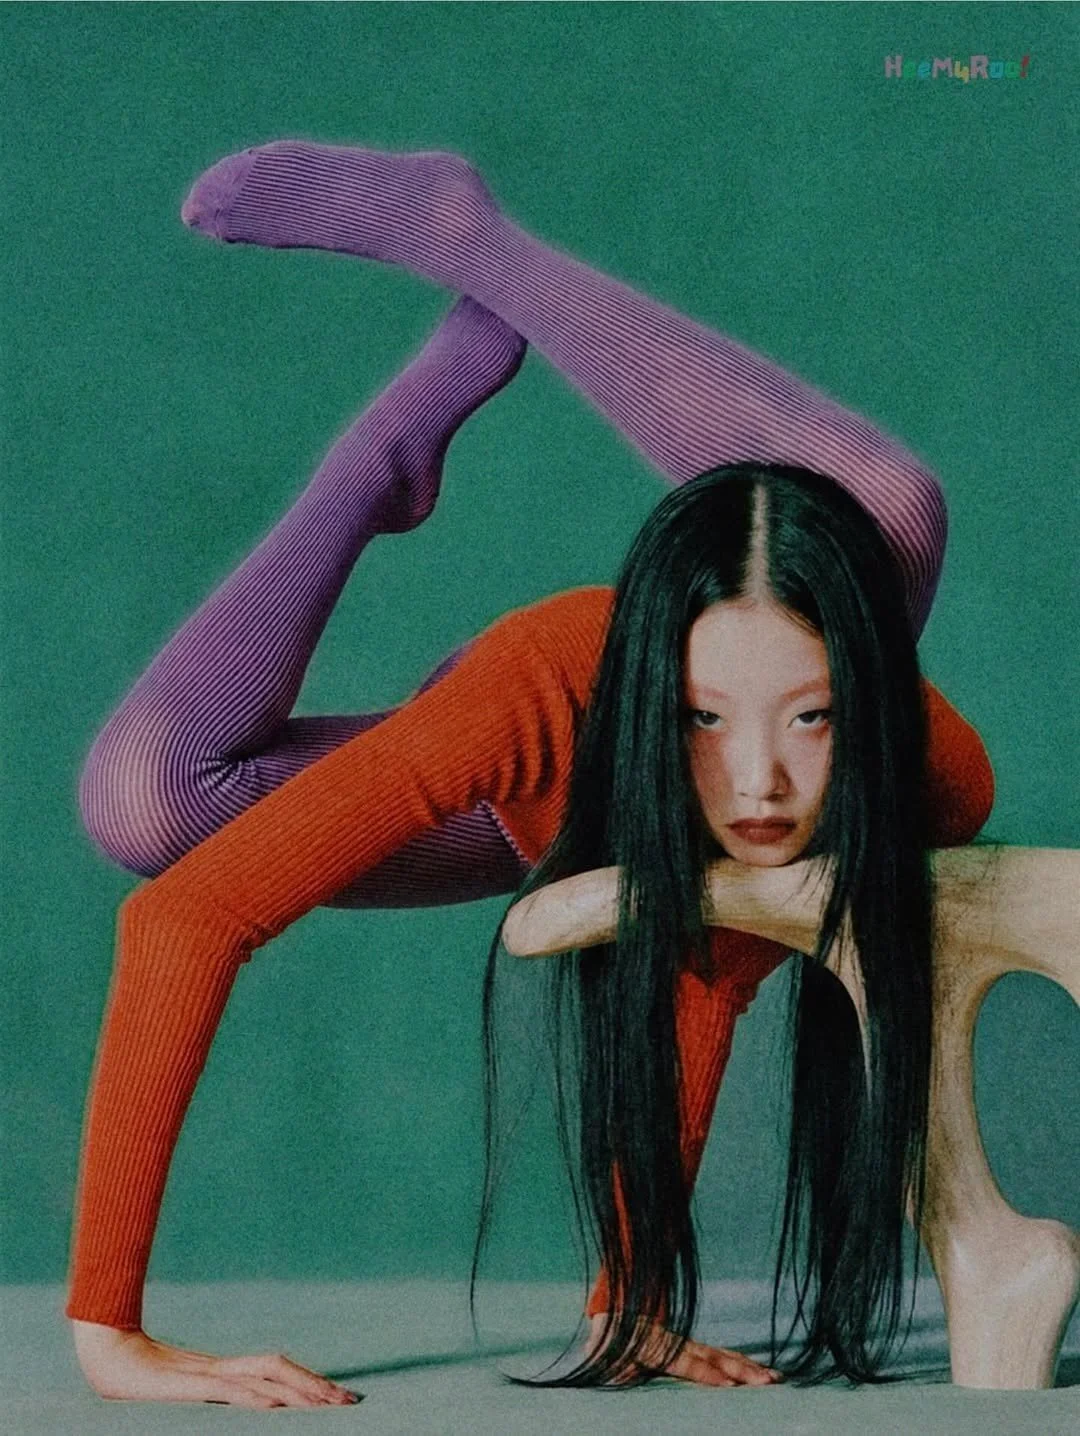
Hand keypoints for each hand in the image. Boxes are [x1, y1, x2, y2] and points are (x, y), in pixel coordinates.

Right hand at [71, 1320, 359, 1408]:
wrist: (107, 1356)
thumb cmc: (140, 1375)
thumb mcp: (184, 1391)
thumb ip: (214, 1392)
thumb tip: (250, 1403)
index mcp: (226, 1371)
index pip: (279, 1371)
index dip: (310, 1381)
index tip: (340, 1396)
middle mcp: (224, 1368)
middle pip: (281, 1369)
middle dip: (317, 1386)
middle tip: (351, 1401)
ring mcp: (208, 1373)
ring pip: (263, 1377)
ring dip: (297, 1390)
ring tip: (326, 1404)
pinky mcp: (189, 1382)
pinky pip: (227, 1389)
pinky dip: (253, 1396)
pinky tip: (275, 1405)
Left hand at [586, 1314, 781, 1387]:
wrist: (615, 1317)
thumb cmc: (609, 1343)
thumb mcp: (605, 1351)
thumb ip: (614, 1363)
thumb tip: (621, 1373)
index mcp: (657, 1348)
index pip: (686, 1363)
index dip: (706, 1374)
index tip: (728, 1386)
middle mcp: (679, 1344)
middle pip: (713, 1358)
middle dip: (741, 1371)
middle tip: (766, 1383)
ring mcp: (690, 1344)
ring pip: (723, 1355)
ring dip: (750, 1367)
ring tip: (775, 1378)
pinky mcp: (696, 1348)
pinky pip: (723, 1354)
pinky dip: (744, 1362)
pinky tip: (765, 1371)